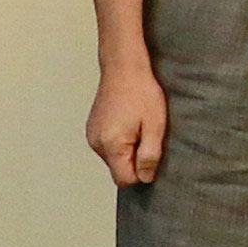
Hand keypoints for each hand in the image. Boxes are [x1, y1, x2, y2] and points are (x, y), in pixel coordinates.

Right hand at [86, 67, 167, 185]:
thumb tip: (145, 178)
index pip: (124, 179)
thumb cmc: (141, 92)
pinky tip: (130, 123)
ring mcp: (92, 135)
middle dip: (135, 161)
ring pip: (113, 158)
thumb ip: (150, 156)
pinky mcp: (92, 128)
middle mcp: (96, 143)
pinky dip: (120, 141)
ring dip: (128, 150)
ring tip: (139, 126)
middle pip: (118, 169)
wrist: (124, 67)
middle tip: (147, 136)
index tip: (152, 156)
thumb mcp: (155, 126)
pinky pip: (108, 146)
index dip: (142, 173)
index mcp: (111, 144)